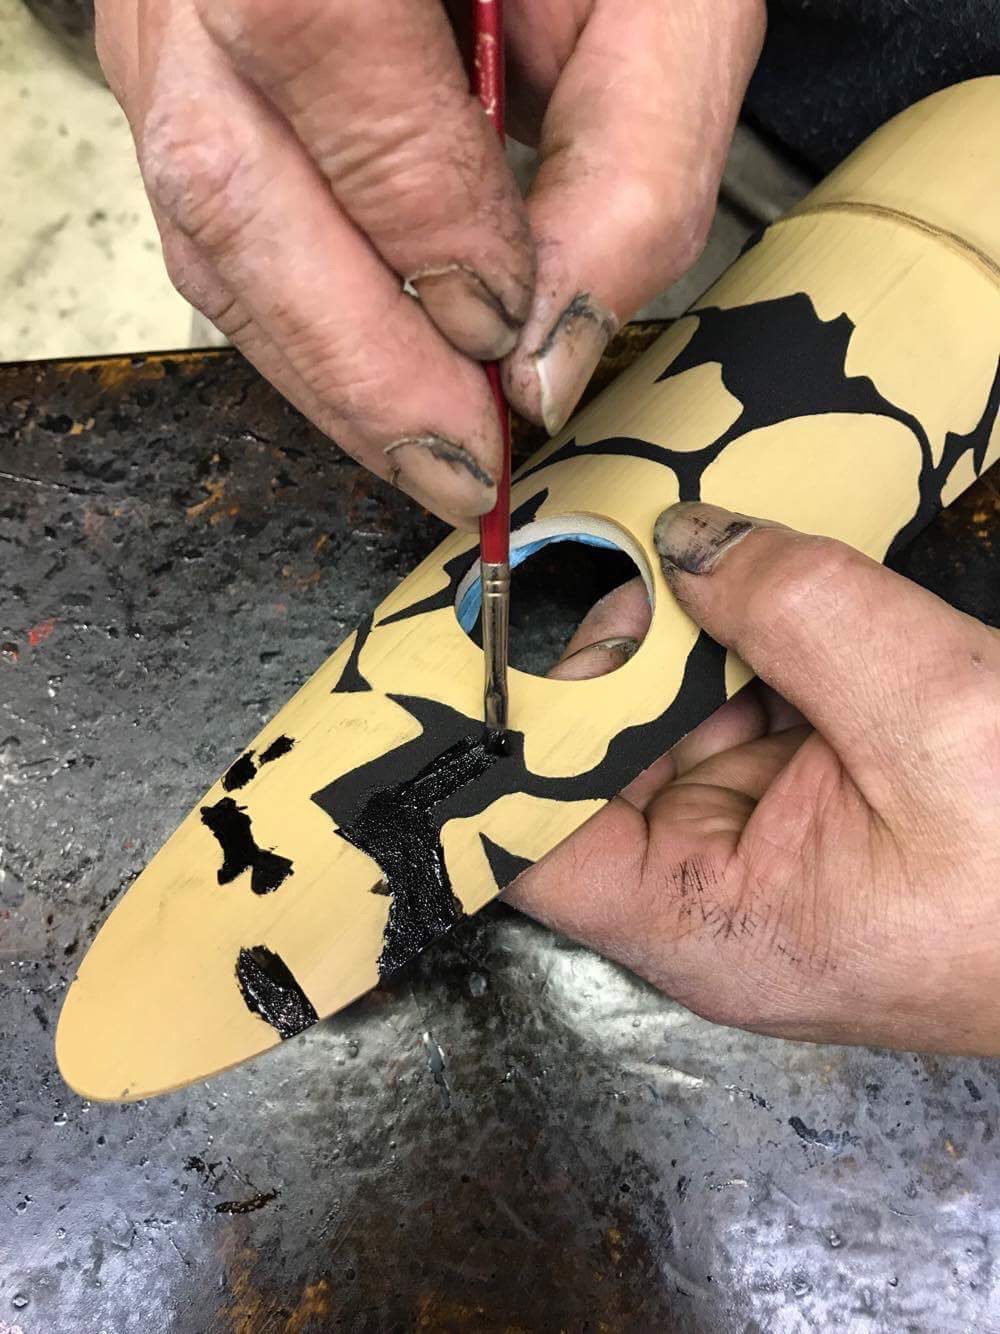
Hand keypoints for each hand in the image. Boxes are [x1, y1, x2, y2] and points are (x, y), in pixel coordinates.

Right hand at [96, 0, 763, 525]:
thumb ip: (631, 160)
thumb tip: (553, 359)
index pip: (335, 68)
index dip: (430, 235)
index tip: (515, 346)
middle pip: (232, 195)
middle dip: (361, 368)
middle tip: (464, 469)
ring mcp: (158, 33)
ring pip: (209, 243)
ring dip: (329, 374)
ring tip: (432, 451)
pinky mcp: (174, 95)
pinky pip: (218, 240)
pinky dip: (310, 330)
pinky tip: (386, 380)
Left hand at [508, 502, 999, 1056]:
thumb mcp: (933, 721)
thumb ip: (801, 613)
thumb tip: (688, 538)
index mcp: (704, 923)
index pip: (530, 839)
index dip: (485, 738)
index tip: (459, 629)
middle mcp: (713, 888)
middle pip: (594, 759)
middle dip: (584, 651)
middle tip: (551, 533)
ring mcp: (766, 835)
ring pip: (670, 716)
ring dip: (663, 628)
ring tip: (627, 523)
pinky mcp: (816, 790)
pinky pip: (744, 699)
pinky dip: (735, 634)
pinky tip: (722, 562)